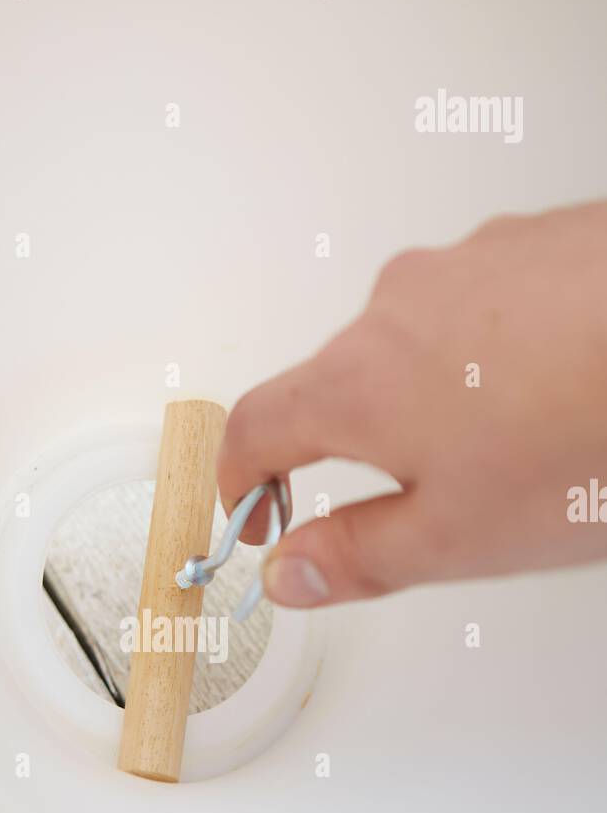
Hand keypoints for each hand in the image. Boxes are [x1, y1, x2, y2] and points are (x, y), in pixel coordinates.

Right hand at [218, 202, 606, 607]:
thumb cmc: (592, 439)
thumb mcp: (462, 537)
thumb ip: (357, 556)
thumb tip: (288, 574)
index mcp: (358, 383)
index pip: (253, 428)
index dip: (240, 484)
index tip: (253, 519)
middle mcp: (398, 305)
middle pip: (340, 384)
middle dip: (361, 448)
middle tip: (418, 507)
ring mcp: (471, 260)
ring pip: (419, 343)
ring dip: (439, 399)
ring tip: (516, 449)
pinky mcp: (539, 238)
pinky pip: (487, 305)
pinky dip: (498, 354)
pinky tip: (559, 390)